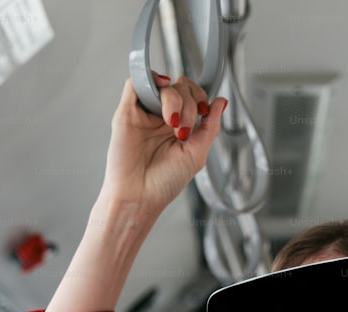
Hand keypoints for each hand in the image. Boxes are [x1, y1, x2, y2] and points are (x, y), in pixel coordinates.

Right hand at [99, 73, 226, 219]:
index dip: (201, 96)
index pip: (192, 96)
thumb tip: (221, 101)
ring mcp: (144, 113)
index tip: (205, 111)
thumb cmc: (165, 182)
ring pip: (162, 85)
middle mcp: (161, 116)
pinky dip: (149, 80)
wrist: (140, 196)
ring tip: (173, 124)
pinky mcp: (126, 113)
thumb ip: (211, 127)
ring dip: (175, 99)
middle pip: (180, 88)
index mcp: (179, 125)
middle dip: (190, 103)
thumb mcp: (197, 154)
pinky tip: (159, 93)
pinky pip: (134, 83)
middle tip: (185, 129)